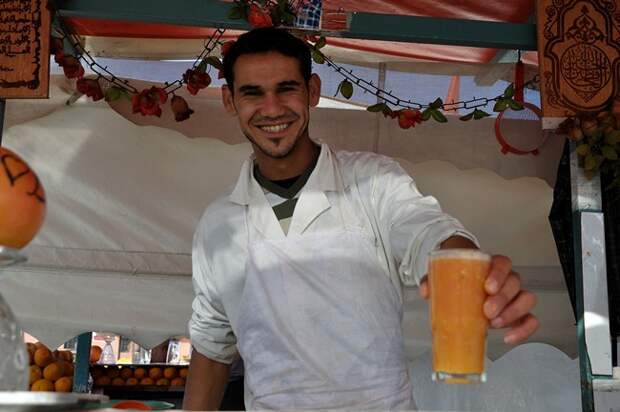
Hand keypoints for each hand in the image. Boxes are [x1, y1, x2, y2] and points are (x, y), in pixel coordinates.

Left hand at [419, 255, 539, 344]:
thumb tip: (425, 291)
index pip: (503, 263)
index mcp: (490, 265)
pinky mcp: (517, 314)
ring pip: (526, 299)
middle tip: (486, 311)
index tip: (487, 286)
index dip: (499, 274)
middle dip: (502, 298)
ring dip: (513, 313)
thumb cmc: (458, 278)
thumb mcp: (443, 274)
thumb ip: (432, 279)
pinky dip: (524, 329)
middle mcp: (506, 279)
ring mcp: (513, 296)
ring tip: (493, 324)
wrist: (462, 284)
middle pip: (515, 283)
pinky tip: (508, 337)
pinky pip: (530, 320)